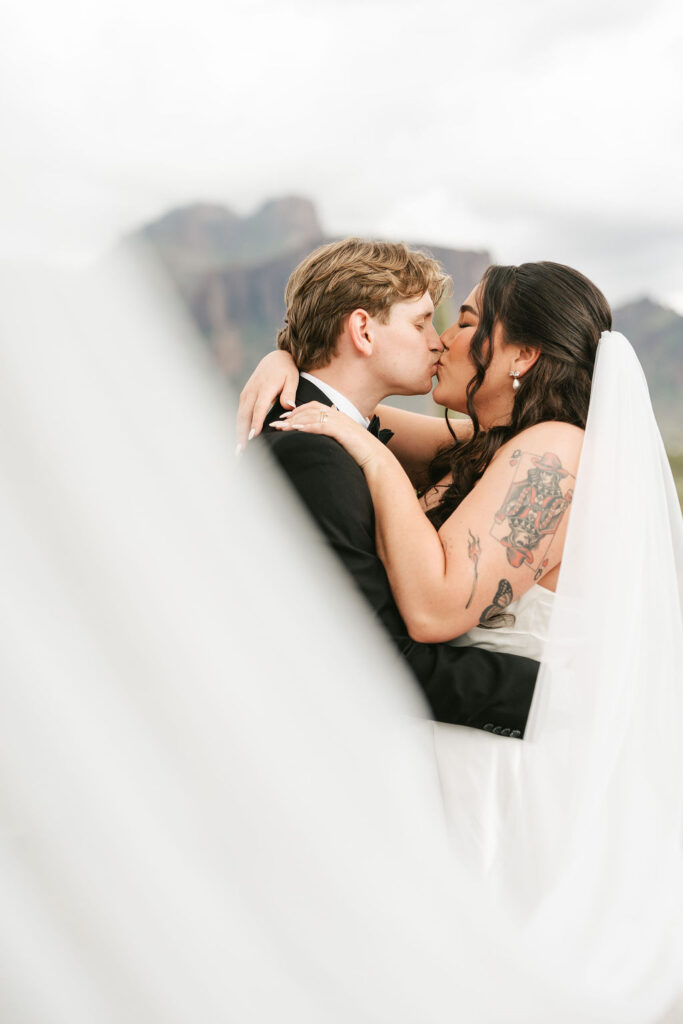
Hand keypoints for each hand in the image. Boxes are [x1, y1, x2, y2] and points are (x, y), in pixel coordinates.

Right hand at [236, 350, 298, 450]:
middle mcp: (252, 392)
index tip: (253, 436)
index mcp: (265, 388)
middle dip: (242, 433)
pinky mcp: (244, 397)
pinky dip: (240, 427)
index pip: (259, 409)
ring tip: (239, 450)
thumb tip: (289, 406)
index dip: (255, 422)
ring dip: (238, 433)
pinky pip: (241, 414)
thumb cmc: (287, 370)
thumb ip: (290, 392)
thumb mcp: (293, 378)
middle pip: (245, 415)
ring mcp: (246, 394)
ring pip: (240, 416)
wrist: (275, 359)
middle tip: (242, 450)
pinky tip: (241, 439)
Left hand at [270, 402, 385, 470]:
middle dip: (291, 416)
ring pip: (311, 417)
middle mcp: (337, 415)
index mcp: (337, 415)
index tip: (285, 418)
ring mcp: (339, 422)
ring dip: (294, 422)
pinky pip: (319, 426)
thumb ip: (333, 435)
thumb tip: (320, 440)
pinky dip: (306, 427)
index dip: (297, 411)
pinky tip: (295, 430)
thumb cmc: (360, 453)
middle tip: (276, 422)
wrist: (375, 458)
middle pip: (309, 410)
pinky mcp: (340, 431)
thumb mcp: (344, 441)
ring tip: (280, 428)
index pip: (313, 407)